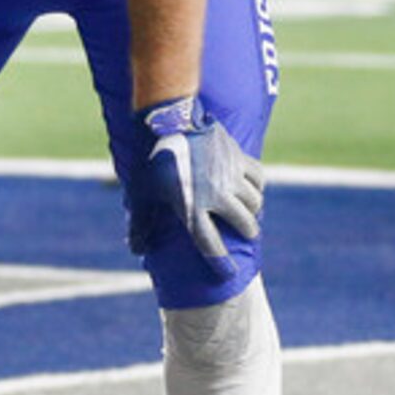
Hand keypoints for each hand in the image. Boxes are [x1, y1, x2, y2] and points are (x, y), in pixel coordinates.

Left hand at [126, 96, 265, 261]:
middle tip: (245, 234)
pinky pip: (258, 178)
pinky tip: (252, 189)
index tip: (229, 274)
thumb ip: (141, 223)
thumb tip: (136, 250)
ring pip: (254, 203)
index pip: (211, 246)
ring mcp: (231, 176)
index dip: (221, 264)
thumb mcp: (143, 194)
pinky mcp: (239, 158)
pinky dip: (258, 187)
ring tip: (248, 213)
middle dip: (246, 233)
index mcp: (192, 208)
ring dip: (253, 211)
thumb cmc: (154, 160)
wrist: (172, 120)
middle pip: (244, 224)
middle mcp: (217, 196)